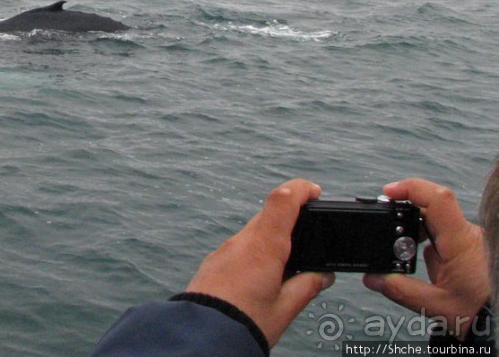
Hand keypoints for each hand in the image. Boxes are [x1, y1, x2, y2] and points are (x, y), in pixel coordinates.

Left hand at [185, 179, 334, 346]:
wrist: (202, 335)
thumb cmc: (242, 323)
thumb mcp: (284, 308)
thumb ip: (306, 287)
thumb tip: (322, 275)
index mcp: (264, 247)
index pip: (282, 200)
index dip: (300, 189)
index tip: (314, 191)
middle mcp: (241, 241)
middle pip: (269, 215)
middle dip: (290, 222)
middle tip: (308, 240)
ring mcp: (224, 250)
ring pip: (254, 232)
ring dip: (272, 239)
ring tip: (286, 268)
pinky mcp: (214, 261)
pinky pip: (239, 247)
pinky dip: (255, 252)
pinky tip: (261, 276)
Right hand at [363, 179, 489, 339]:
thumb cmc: (482, 311)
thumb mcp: (437, 306)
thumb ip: (401, 290)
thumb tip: (372, 277)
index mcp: (461, 242)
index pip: (438, 199)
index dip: (411, 188)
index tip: (388, 192)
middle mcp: (468, 234)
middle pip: (430, 208)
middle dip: (405, 218)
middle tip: (390, 236)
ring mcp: (470, 238)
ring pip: (434, 222)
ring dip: (417, 235)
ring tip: (412, 261)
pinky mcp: (469, 246)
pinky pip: (443, 235)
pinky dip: (429, 244)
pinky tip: (432, 269)